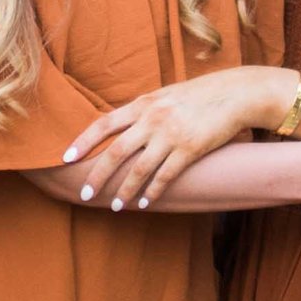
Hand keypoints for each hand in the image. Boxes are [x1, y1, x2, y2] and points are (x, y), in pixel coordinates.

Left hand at [62, 64, 280, 206]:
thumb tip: (120, 127)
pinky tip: (146, 202)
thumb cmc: (199, 95)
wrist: (235, 94)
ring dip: (125, 191)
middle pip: (115, 152)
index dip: (82, 142)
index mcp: (143, 104)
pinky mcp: (190, 149)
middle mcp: (152, 119)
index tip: (65, 158)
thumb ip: (143, 111)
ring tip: (117, 206)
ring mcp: (171, 135)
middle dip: (97, 176)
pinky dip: (153, 192)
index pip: (103, 124)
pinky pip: (165, 176)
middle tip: (85, 194)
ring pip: (139, 170)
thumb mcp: (165, 96)